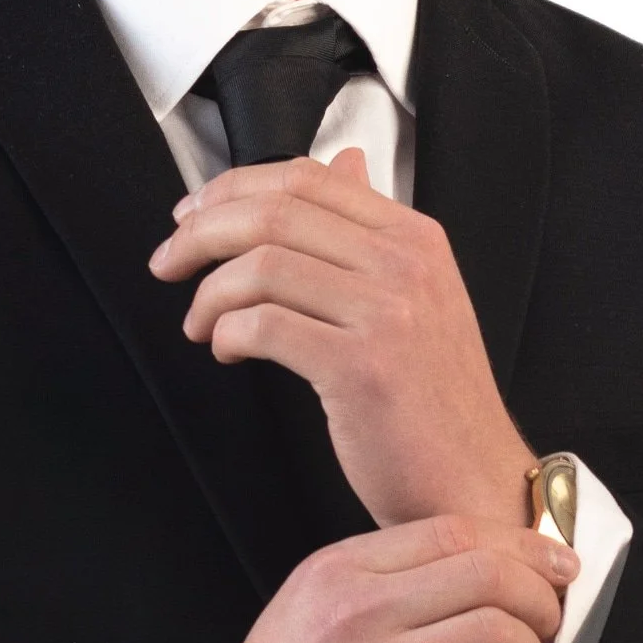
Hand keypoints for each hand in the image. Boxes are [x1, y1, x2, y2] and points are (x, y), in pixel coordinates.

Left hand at [148, 148, 536, 527]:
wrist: (474, 480)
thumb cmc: (434, 398)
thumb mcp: (419, 293)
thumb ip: (373, 229)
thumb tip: (347, 163)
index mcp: (414, 238)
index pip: (307, 178)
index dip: (233, 189)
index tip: (191, 216)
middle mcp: (405, 264)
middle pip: (275, 212)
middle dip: (201, 234)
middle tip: (168, 262)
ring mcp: (387, 314)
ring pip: (262, 266)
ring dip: (209, 294)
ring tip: (200, 325)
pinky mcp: (362, 369)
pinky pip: (264, 326)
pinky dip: (227, 335)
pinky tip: (225, 351)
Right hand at [200, 515, 579, 642]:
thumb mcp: (310, 607)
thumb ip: (380, 580)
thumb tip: (477, 569)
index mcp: (338, 571)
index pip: (452, 531)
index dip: (519, 545)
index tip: (552, 564)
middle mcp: (356, 611)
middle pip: (486, 573)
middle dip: (539, 596)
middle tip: (547, 621)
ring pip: (497, 632)